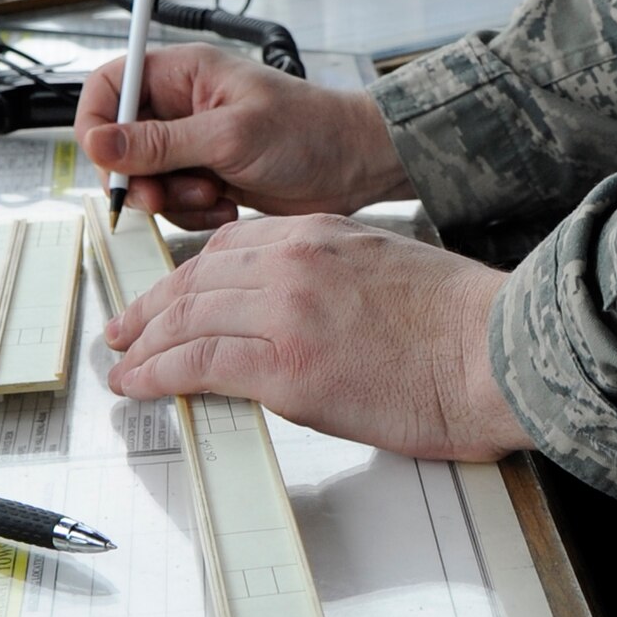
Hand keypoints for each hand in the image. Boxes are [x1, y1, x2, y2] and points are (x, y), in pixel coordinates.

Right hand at [75, 41, 412, 228]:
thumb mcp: (229, 136)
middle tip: (163, 197)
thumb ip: (161, 143)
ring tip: (214, 196)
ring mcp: (193, 141)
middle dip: (138, 176)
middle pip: (120, 141)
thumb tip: (99, 143)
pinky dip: (193, 212)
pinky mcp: (206, 173)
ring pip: (145, 178)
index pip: (109, 84)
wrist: (354, 166)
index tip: (105, 160)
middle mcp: (181, 104)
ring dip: (173, 200)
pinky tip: (227, 205)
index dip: (96, 121)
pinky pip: (172, 201)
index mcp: (182, 73)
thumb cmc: (308, 131)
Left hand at [106, 213, 531, 461]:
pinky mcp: (284, 367)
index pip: (229, 246)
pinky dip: (159, 375)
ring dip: (145, 343)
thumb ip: (332, 276)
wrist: (494, 349)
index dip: (186, 273)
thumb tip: (300, 313)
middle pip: (197, 278)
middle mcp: (293, 261)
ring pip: (188, 317)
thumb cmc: (460, 321)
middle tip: (124, 327)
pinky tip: (140, 384)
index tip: (168, 292)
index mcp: (320, 231)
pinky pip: (198, 363)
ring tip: (122, 363)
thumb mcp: (386, 267)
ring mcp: (285, 311)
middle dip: (152, 306)